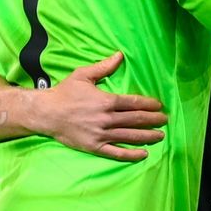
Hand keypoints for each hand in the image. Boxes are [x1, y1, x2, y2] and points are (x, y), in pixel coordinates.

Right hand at [29, 52, 166, 161]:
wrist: (46, 113)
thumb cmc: (64, 93)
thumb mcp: (83, 75)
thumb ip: (104, 67)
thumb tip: (120, 55)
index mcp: (106, 101)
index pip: (134, 103)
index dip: (149, 105)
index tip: (159, 106)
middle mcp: (106, 119)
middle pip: (136, 120)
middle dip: (153, 120)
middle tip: (165, 120)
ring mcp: (101, 134)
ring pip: (130, 136)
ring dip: (147, 136)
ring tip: (160, 136)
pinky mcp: (95, 147)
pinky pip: (116, 153)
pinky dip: (131, 154)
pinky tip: (143, 154)